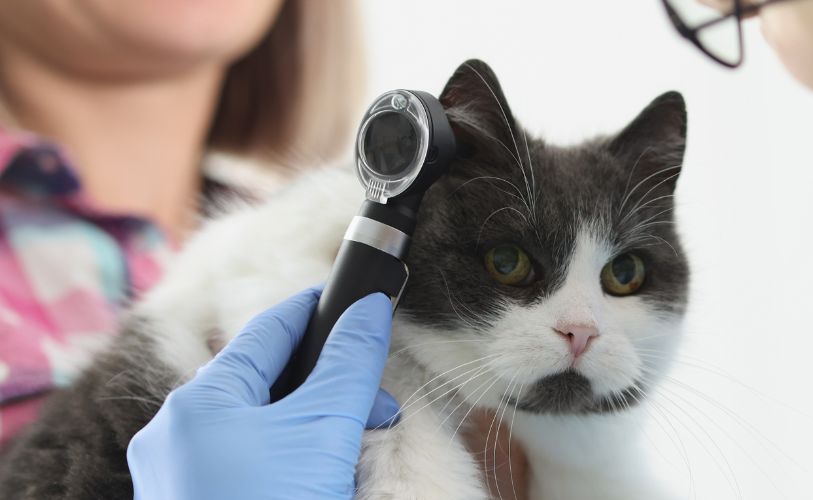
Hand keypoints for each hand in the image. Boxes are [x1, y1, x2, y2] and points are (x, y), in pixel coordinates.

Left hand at [127, 287, 399, 499]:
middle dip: (325, 386)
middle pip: (264, 381)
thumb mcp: (324, 431)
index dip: (312, 313)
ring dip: (311, 423)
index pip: (266, 332)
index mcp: (198, 403)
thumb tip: (369, 310)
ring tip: (354, 442)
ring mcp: (179, 474)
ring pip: (256, 424)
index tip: (348, 303)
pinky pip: (244, 460)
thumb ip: (348, 363)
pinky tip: (321, 471)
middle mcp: (177, 433)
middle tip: (373, 402)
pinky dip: (286, 454)